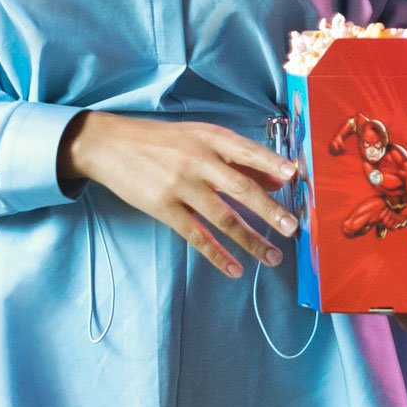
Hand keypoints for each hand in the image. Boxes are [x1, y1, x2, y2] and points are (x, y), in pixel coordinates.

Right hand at [61, 113, 298, 276]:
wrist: (111, 144)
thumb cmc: (162, 141)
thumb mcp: (200, 138)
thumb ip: (238, 158)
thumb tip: (277, 177)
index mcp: (211, 138)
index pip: (249, 152)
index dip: (273, 164)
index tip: (295, 176)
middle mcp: (199, 161)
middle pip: (241, 189)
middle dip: (270, 211)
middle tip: (292, 228)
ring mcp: (181, 186)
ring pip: (224, 218)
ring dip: (250, 240)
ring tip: (272, 257)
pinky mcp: (164, 208)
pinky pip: (197, 236)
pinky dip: (217, 255)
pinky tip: (234, 268)